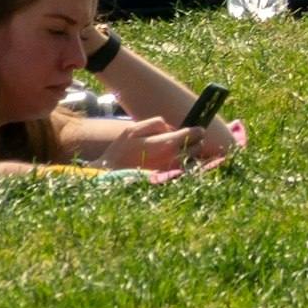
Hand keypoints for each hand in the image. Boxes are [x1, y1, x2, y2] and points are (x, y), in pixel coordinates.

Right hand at [119, 117, 241, 171]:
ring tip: (179, 154)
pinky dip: (190, 170)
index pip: (196, 133)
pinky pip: (189, 176)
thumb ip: (156, 123)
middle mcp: (174, 159)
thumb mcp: (133, 129)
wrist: (109, 177)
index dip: (196, 130)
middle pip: (199, 147)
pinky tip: (182, 166)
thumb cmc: (120, 152)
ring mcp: (173, 173)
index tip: (194, 129)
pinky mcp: (169, 184)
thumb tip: (171, 128)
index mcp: (167, 143)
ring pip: (196, 162)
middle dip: (195, 142)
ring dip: (192, 156)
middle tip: (185, 141)